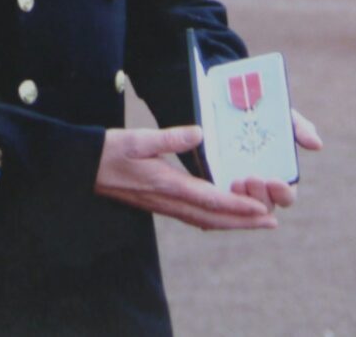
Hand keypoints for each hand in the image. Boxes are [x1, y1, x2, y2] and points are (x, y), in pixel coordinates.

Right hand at [94, 125, 277, 230]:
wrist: (84, 168)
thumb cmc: (110, 150)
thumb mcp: (138, 138)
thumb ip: (170, 137)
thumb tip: (199, 133)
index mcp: (166, 184)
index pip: (210, 200)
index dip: (238, 207)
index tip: (262, 210)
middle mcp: (168, 200)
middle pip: (213, 218)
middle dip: (243, 222)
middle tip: (271, 222)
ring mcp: (163, 205)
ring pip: (204, 220)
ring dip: (231, 223)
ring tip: (254, 221)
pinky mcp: (158, 203)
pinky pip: (193, 216)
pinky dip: (213, 218)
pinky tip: (220, 215)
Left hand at [230, 108, 322, 211]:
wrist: (229, 101)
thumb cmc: (260, 112)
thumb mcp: (280, 116)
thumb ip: (299, 128)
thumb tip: (317, 144)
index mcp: (279, 175)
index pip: (285, 196)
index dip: (282, 193)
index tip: (274, 180)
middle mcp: (260, 186)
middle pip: (264, 205)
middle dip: (260, 196)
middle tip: (252, 178)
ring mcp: (238, 185)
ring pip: (243, 205)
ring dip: (242, 197)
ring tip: (236, 181)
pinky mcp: (217, 180)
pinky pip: (221, 197)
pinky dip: (223, 195)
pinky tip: (220, 185)